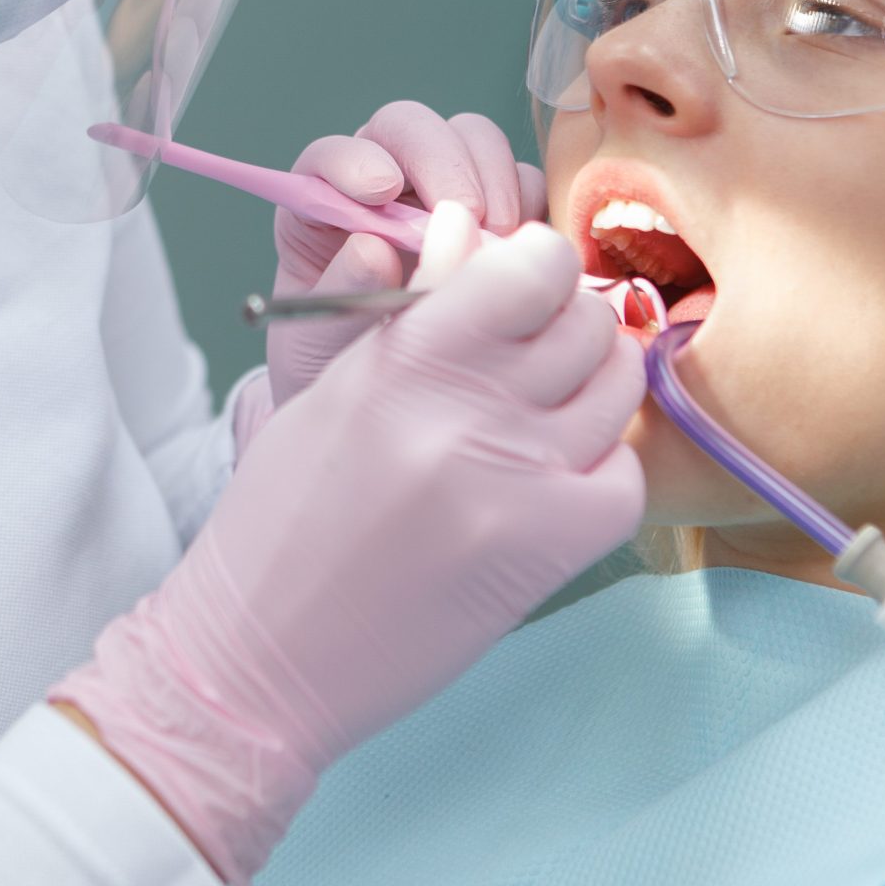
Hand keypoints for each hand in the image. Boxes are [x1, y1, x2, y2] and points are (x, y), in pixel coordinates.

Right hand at [52, 212, 644, 885]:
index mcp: (404, 359)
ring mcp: (517, 482)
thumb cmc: (285, 518)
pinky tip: (552, 484)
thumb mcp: (334, 388)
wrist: (261, 654)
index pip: (534, 265)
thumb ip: (413, 314)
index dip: (540, 268)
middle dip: (568, 327)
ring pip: (615, 388)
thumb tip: (472, 231)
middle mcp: (466, 412)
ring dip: (589, 393)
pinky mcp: (549, 551)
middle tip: (532, 359)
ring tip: (541, 420)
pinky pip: (623, 476)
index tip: (523, 286)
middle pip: (587, 321)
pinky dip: (600, 472)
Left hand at [266, 101, 546, 409]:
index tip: (379, 190)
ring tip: (495, 240)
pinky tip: (523, 253)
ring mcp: (442, 191)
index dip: (355, 160)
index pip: (332, 155)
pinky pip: (523, 181)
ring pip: (474, 140)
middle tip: (465, 214)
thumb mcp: (320, 342)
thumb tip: (372, 250)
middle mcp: (383, 185)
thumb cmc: (337, 361)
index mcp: (323, 206)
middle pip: (411, 127)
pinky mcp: (495, 213)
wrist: (383, 406)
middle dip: (442, 160)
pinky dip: (530, 205)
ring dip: (493, 179)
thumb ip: (342, 292)